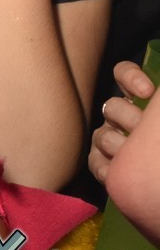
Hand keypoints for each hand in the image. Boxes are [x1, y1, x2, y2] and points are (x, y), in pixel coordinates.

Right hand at [88, 61, 154, 182]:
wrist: (158, 175)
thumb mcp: (159, 118)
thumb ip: (158, 109)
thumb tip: (156, 94)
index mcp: (138, 99)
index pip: (124, 75)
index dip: (130, 77)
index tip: (148, 91)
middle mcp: (120, 115)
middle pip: (112, 107)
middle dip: (128, 118)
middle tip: (142, 127)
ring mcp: (108, 137)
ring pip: (103, 136)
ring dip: (119, 146)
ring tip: (135, 157)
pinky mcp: (100, 161)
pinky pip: (95, 161)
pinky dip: (106, 168)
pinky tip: (116, 174)